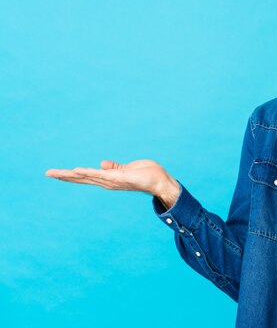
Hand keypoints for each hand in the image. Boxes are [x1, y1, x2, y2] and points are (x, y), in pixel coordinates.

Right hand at [45, 159, 180, 208]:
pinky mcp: (119, 178)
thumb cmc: (146, 174)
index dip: (71, 175)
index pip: (86, 176)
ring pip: (88, 177)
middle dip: (65, 177)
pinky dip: (89, 173)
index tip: (55, 173)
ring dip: (72, 175)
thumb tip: (101, 163)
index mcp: (108, 179)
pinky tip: (77, 170)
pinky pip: (101, 175)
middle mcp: (108, 182)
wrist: (160, 181)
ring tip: (56, 173)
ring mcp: (112, 181)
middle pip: (82, 179)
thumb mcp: (127, 168)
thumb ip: (114, 167)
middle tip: (47, 173)